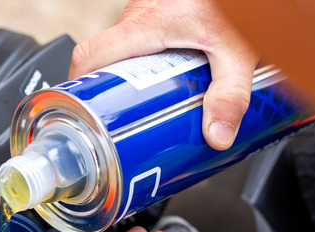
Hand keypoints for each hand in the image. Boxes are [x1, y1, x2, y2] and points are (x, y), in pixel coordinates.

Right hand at [69, 0, 258, 150]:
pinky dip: (141, 64)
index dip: (77, 86)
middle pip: (103, 60)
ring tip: (141, 106)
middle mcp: (137, 17)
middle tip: (120, 119)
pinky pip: (136, 43)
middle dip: (108, 92)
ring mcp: (144, 14)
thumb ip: (231, 93)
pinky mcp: (155, 14)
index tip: (81, 111)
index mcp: (144, 25)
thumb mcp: (237, 49)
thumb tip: (217, 135)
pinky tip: (162, 80)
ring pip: (120, 52)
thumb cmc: (229, 2)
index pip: (89, 56)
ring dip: (126, 78)